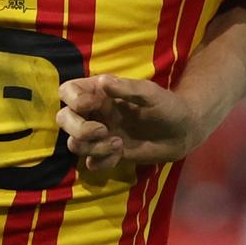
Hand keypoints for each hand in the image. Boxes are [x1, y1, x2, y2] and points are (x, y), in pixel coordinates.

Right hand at [56, 74, 198, 173]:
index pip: (68, 91)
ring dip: (92, 147)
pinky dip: (102, 161)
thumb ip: (127, 88)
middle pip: (63, 119)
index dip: (73, 100)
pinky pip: (90, 162)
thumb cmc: (167, 105)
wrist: (182, 132)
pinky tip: (120, 155)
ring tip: (118, 145)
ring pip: (74, 143)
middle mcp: (94, 113)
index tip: (91, 105)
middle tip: (103, 131)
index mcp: (100, 92)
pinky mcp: (108, 154)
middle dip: (78, 128)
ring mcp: (100, 135)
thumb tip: (103, 81)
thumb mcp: (150, 93)